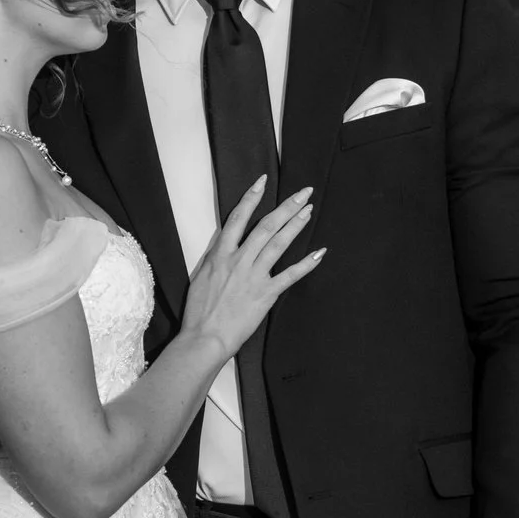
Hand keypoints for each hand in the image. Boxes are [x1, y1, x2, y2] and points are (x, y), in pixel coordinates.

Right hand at [179, 178, 324, 356]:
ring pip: (278, 244)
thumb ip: (216, 258)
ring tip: (309, 211)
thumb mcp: (201, 276)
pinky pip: (290, 275)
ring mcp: (254, 276)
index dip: (252, 198)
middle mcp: (238, 260)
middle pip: (266, 226)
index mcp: (219, 254)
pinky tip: (319, 252)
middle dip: (286, 207)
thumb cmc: (199, 310)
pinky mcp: (266, 293)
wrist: (205, 336)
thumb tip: (225, 247)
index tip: (264, 181)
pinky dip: (306, 264)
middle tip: (303, 192)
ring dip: (295, 225)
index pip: (237, 218)